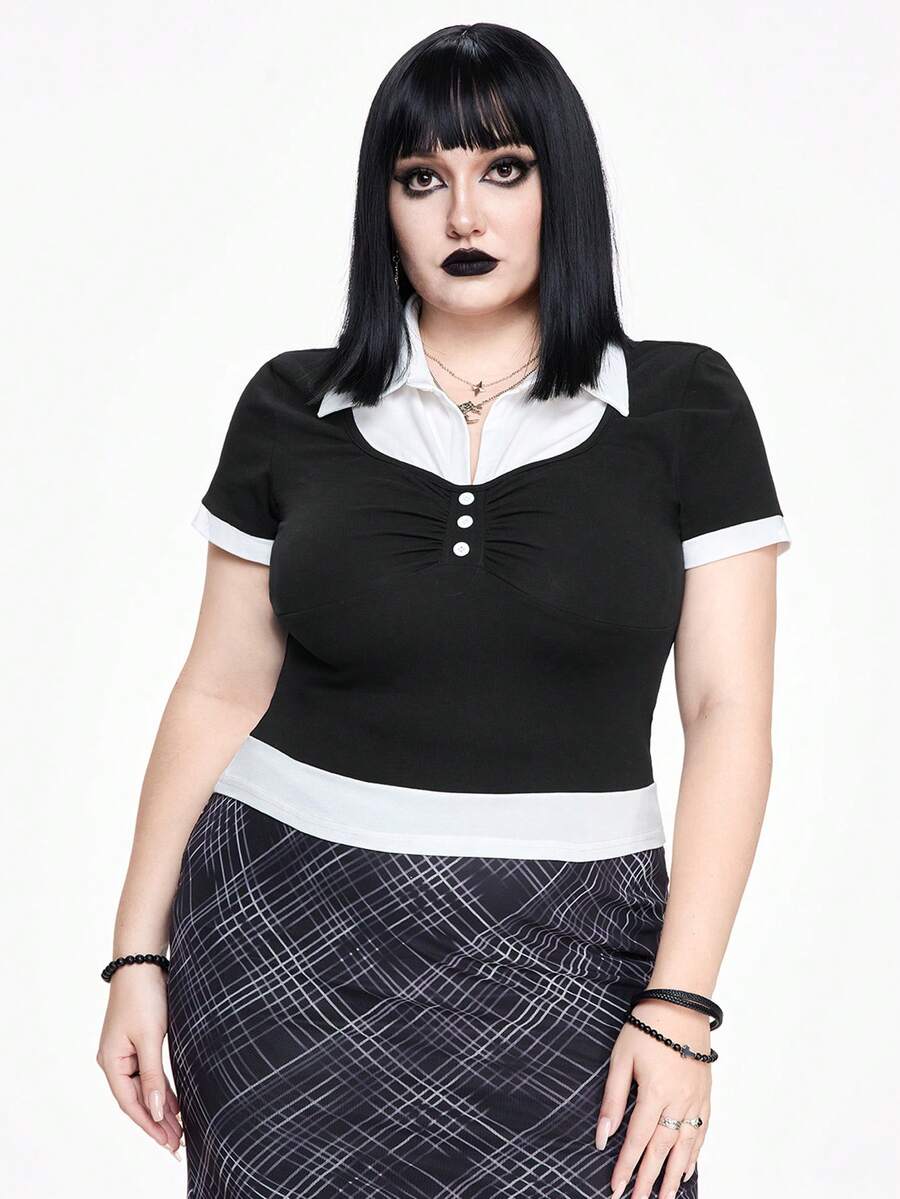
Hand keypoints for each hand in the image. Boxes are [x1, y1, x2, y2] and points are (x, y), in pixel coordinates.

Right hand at [96, 965, 183, 1156]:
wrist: (142, 963)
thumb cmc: (144, 997)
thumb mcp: (150, 1038)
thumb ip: (153, 1076)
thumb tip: (155, 1111)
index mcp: (112, 1062)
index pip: (131, 1104)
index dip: (149, 1126)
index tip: (168, 1143)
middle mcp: (115, 1062)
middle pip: (137, 1100)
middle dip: (158, 1122)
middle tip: (178, 1144)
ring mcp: (125, 1054)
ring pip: (145, 1089)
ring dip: (161, 1108)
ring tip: (179, 1130)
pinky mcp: (138, 1045)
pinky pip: (149, 1075)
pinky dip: (161, 1090)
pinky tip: (174, 1104)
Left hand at [595, 1001, 711, 1198]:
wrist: (680, 1004)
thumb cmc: (646, 1026)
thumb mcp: (620, 1058)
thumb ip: (613, 1099)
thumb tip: (603, 1136)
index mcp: (655, 1092)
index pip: (638, 1139)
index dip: (626, 1166)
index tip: (616, 1188)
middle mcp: (679, 1101)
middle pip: (662, 1149)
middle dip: (647, 1178)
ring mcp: (695, 1099)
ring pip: (685, 1146)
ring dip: (673, 1174)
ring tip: (663, 1196)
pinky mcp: (705, 1093)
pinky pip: (701, 1131)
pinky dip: (695, 1153)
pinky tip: (687, 1168)